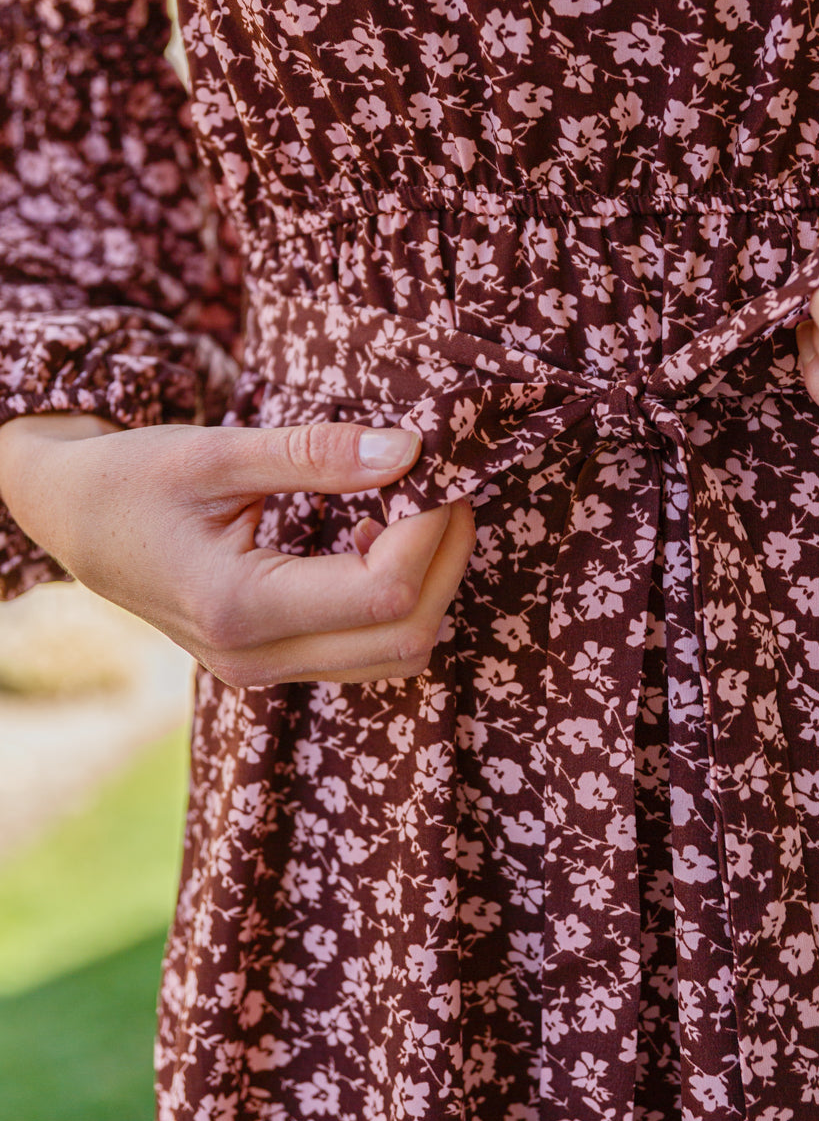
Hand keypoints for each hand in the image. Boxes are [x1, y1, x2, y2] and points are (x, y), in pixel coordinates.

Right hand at [0, 414, 474, 686]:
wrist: (70, 521)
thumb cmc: (131, 479)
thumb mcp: (216, 453)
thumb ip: (315, 454)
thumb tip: (411, 449)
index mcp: (238, 608)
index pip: (383, 589)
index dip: (428, 527)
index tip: (434, 465)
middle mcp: (255, 659)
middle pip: (407, 637)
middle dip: (446, 559)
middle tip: (447, 485)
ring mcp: (263, 671)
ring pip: (396, 655)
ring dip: (429, 583)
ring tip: (415, 507)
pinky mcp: (272, 663)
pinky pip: (366, 652)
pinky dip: (396, 601)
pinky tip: (373, 536)